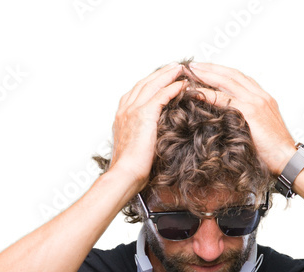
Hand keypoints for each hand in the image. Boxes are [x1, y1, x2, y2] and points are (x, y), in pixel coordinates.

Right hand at [107, 63, 188, 192]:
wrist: (124, 173)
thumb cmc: (129, 168)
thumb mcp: (134, 146)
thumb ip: (140, 134)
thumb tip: (151, 136)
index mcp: (122, 115)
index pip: (138, 91)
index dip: (151, 82)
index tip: (162, 77)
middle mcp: (125, 108)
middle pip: (145, 83)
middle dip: (160, 73)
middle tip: (174, 66)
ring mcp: (133, 110)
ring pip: (153, 85)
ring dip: (168, 75)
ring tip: (180, 69)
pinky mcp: (144, 115)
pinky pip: (161, 95)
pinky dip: (172, 88)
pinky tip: (182, 84)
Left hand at [185, 62, 297, 175]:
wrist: (287, 159)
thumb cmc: (275, 152)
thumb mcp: (262, 130)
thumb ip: (249, 120)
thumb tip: (232, 122)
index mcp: (264, 98)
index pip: (240, 78)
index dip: (222, 72)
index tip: (207, 69)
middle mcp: (260, 96)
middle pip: (232, 74)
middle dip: (212, 67)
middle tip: (194, 65)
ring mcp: (255, 102)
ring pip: (227, 81)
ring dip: (207, 74)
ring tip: (192, 72)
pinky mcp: (250, 112)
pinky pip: (224, 99)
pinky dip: (208, 93)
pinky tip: (196, 92)